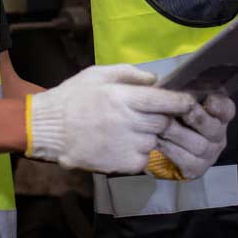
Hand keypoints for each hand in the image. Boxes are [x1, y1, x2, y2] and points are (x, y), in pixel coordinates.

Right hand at [26, 64, 197, 174]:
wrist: (47, 129)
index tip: (190, 102)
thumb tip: (156, 80)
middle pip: (164, 122)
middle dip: (164, 119)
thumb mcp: (99, 74)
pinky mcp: (121, 164)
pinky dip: (141, 152)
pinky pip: (143, 158)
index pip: (165, 101)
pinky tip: (126, 144)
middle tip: (154, 116)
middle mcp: (127, 122)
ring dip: (151, 136)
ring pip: (155, 141)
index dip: (182, 102)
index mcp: (123, 97)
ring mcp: (125, 145)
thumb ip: (130, 74)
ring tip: (134, 130)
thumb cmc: (74, 97)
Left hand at [155, 93, 235, 179]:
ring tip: (161, 125)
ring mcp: (209, 154)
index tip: (208, 100)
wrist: (170, 146)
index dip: (219, 106)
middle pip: (213, 128)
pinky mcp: (196, 169)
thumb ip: (182, 92)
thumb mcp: (181, 103)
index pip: (227, 110)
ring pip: (197, 145)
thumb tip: (170, 81)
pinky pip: (184, 159)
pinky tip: (157, 140)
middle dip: (196, 118)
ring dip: (178, 134)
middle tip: (180, 110)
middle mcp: (219, 136)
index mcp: (220, 116)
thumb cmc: (176, 117)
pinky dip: (169, 149)